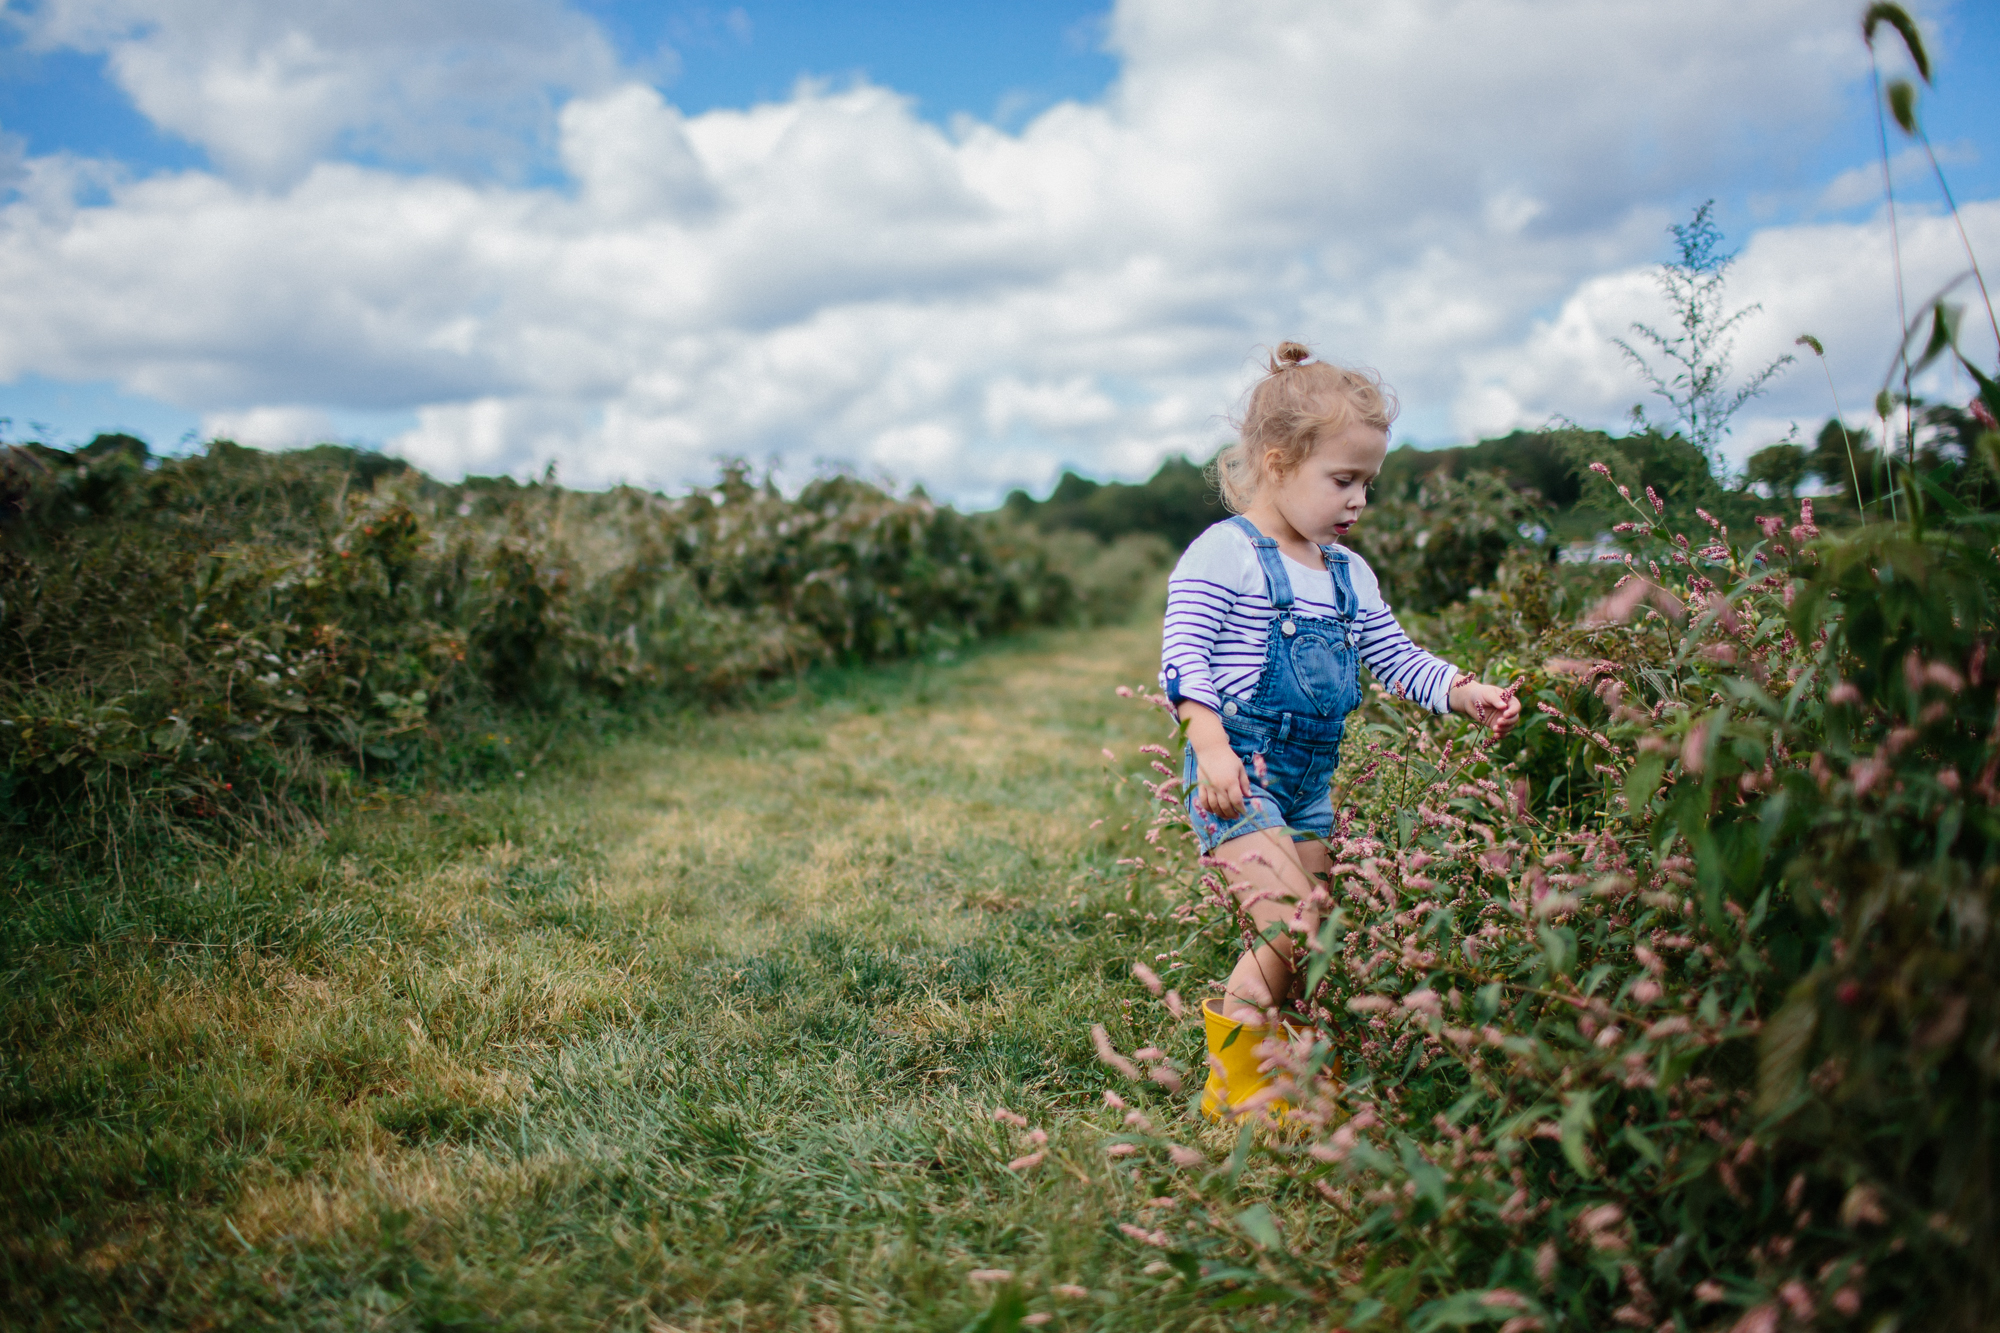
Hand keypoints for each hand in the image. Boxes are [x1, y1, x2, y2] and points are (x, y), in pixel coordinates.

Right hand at [1179, 703, 1251, 818]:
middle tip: (1235, 816)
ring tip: (1226, 816)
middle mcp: (1219, 786)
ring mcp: (1209, 787)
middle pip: (1225, 806)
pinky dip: (1208, 808)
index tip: (1244, 812)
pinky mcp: (1201, 786)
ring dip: (1220, 813)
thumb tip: (1249, 796)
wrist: (1211, 749)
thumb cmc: (1228, 758)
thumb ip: (1245, 783)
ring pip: (1214, 806)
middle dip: (1231, 814)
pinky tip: (1213, 810)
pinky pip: (1203, 801)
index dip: (1241, 809)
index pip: (1237, 801)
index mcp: (1231, 782)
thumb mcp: (1240, 768)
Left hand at [1449, 678, 1521, 737]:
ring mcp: (1502, 718)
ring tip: (1495, 728)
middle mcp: (1507, 710)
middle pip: (1515, 718)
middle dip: (1508, 722)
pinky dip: (1501, 735)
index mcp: (1508, 700)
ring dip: (1504, 729)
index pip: (1516, 706)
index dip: (1513, 711)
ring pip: (1509, 726)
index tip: (1505, 714)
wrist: (1470, 700)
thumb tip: (1504, 706)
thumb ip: (1495, 700)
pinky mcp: (1496, 725)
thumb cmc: (1480, 693)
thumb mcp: (1488, 694)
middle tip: (1498, 722)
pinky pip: (1502, 732)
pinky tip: (1496, 736)